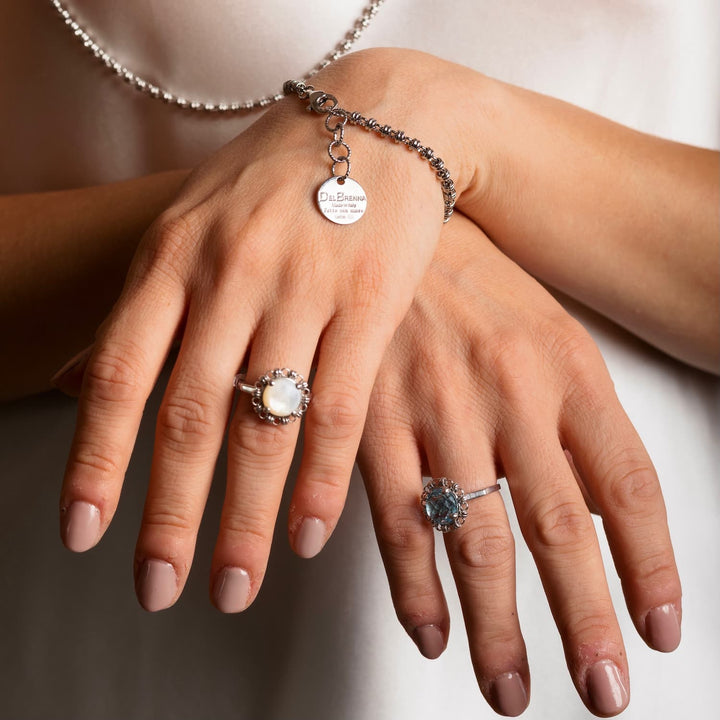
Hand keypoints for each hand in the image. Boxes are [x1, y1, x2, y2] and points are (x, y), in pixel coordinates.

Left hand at [57, 52, 452, 612]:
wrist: (379, 125)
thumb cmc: (279, 181)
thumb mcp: (194, 221)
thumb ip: (147, 303)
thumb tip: (80, 380)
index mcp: (175, 256)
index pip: (123, 375)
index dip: (98, 462)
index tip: (86, 534)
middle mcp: (231, 276)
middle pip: (190, 417)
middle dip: (171, 516)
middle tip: (158, 589)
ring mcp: (303, 291)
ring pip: (264, 426)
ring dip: (245, 518)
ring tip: (234, 586)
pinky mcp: (370, 304)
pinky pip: (337, 408)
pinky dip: (319, 480)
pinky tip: (307, 535)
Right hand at [358, 213, 680, 716]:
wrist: (387, 219)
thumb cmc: (471, 277)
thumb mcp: (545, 325)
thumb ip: (574, 414)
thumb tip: (603, 508)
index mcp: (565, 368)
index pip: (627, 483)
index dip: (650, 564)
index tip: (660, 629)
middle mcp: (508, 394)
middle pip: (557, 528)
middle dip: (582, 621)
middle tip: (603, 693)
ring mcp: (436, 409)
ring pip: (474, 539)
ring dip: (495, 626)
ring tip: (513, 689)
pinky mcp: (368, 419)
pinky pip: (397, 519)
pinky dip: (414, 586)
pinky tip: (431, 630)